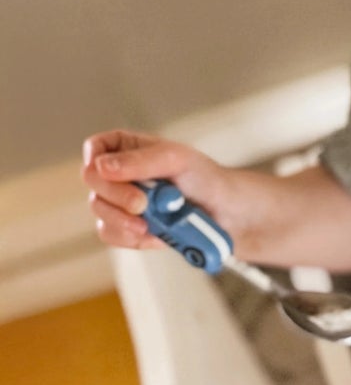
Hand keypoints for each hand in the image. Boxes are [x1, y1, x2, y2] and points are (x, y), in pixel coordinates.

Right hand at [81, 130, 234, 251]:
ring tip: (151, 223)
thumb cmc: (205, 179)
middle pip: (92, 180)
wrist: (226, 215)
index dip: (96, 160)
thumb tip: (102, 167)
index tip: (109, 172)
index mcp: (128, 148)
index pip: (96, 148)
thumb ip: (141, 161)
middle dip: (115, 194)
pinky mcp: (127, 228)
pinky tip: (154, 234)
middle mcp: (119, 174)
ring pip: (99, 210)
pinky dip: (130, 236)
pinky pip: (111, 234)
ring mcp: (120, 202)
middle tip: (141, 204)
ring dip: (122, 219)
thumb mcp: (177, 160)